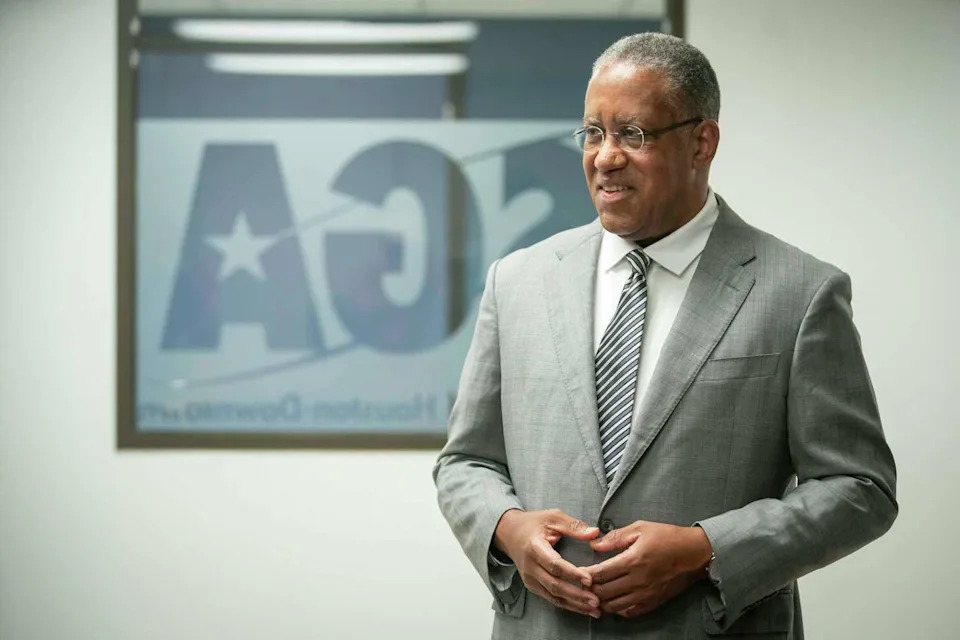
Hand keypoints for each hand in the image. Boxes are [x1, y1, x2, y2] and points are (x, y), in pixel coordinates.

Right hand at [493, 508, 601, 617]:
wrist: (510, 534)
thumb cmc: (533, 524)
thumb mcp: (553, 518)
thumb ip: (574, 526)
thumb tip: (595, 533)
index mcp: (534, 547)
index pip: (554, 564)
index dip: (572, 573)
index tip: (589, 580)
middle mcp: (530, 566)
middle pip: (554, 585)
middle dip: (576, 595)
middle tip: (596, 600)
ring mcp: (530, 579)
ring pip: (553, 596)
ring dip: (575, 604)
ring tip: (594, 609)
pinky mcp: (533, 586)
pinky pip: (551, 598)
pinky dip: (568, 605)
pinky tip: (583, 608)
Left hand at [584, 521, 711, 616]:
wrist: (695, 553)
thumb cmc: (667, 537)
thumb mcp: (640, 528)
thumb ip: (614, 537)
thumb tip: (593, 544)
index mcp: (632, 560)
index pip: (600, 573)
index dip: (584, 575)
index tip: (577, 572)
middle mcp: (637, 581)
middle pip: (603, 592)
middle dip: (589, 589)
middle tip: (582, 583)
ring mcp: (645, 594)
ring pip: (614, 606)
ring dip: (602, 600)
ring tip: (595, 592)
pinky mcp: (653, 602)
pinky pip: (630, 612)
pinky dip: (618, 609)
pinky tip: (614, 599)